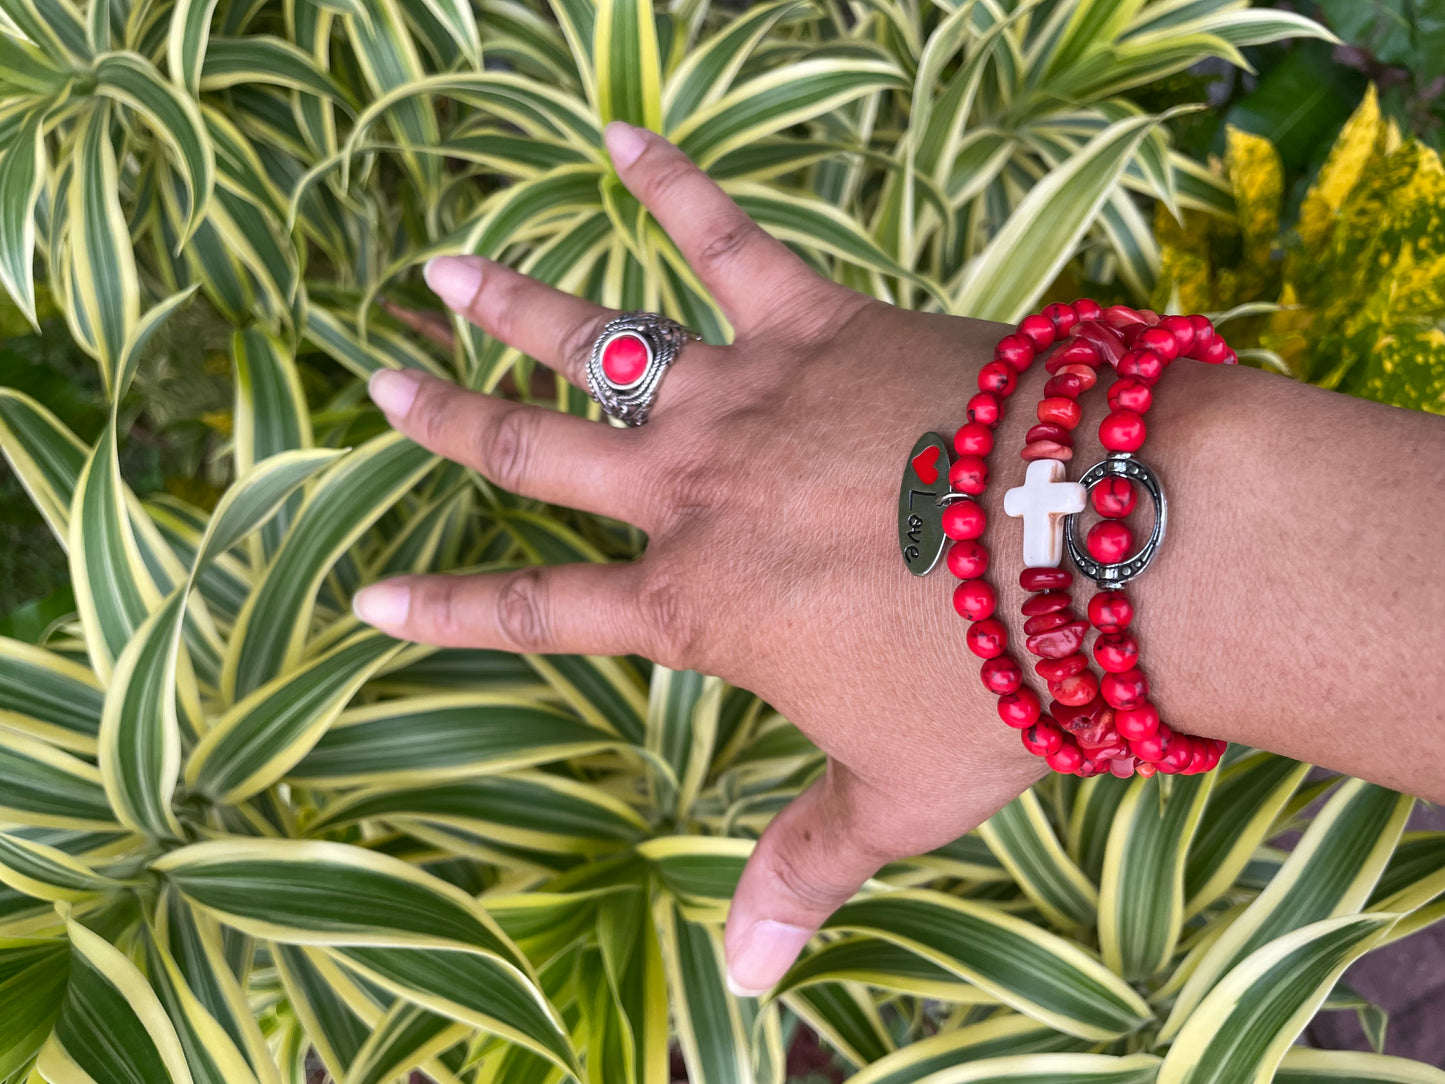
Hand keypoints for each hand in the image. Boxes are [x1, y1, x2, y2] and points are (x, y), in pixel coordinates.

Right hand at [353, 122, 1044, 996]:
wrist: (1096, 550)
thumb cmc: (999, 681)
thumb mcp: (896, 792)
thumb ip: (809, 864)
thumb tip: (754, 982)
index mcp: (701, 605)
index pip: (541, 610)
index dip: (450, 608)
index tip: (373, 593)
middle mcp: (697, 493)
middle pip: (541, 454)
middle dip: (453, 423)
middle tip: (380, 385)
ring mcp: (751, 398)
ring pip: (603, 342)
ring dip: (519, 307)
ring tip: (448, 272)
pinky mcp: (820, 324)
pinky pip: (731, 241)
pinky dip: (675, 187)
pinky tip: (626, 137)